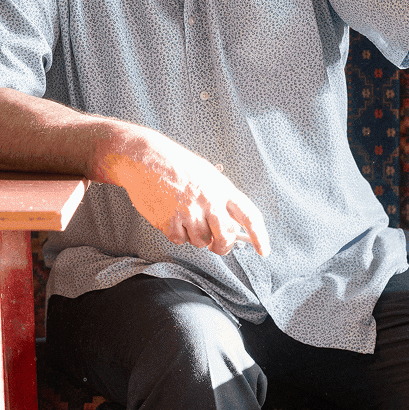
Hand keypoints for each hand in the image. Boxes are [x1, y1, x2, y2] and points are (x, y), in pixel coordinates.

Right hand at [95, 125, 269, 256]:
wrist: (145, 158)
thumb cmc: (177, 165)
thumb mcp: (207, 175)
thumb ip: (221, 199)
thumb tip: (231, 228)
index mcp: (222, 188)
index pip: (249, 216)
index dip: (259, 236)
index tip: (263, 251)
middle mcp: (209, 201)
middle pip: (226, 238)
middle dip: (222, 246)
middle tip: (216, 244)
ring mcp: (189, 212)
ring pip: (201, 242)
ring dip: (195, 236)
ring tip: (184, 215)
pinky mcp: (170, 222)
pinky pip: (180, 240)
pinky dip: (176, 233)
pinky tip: (170, 215)